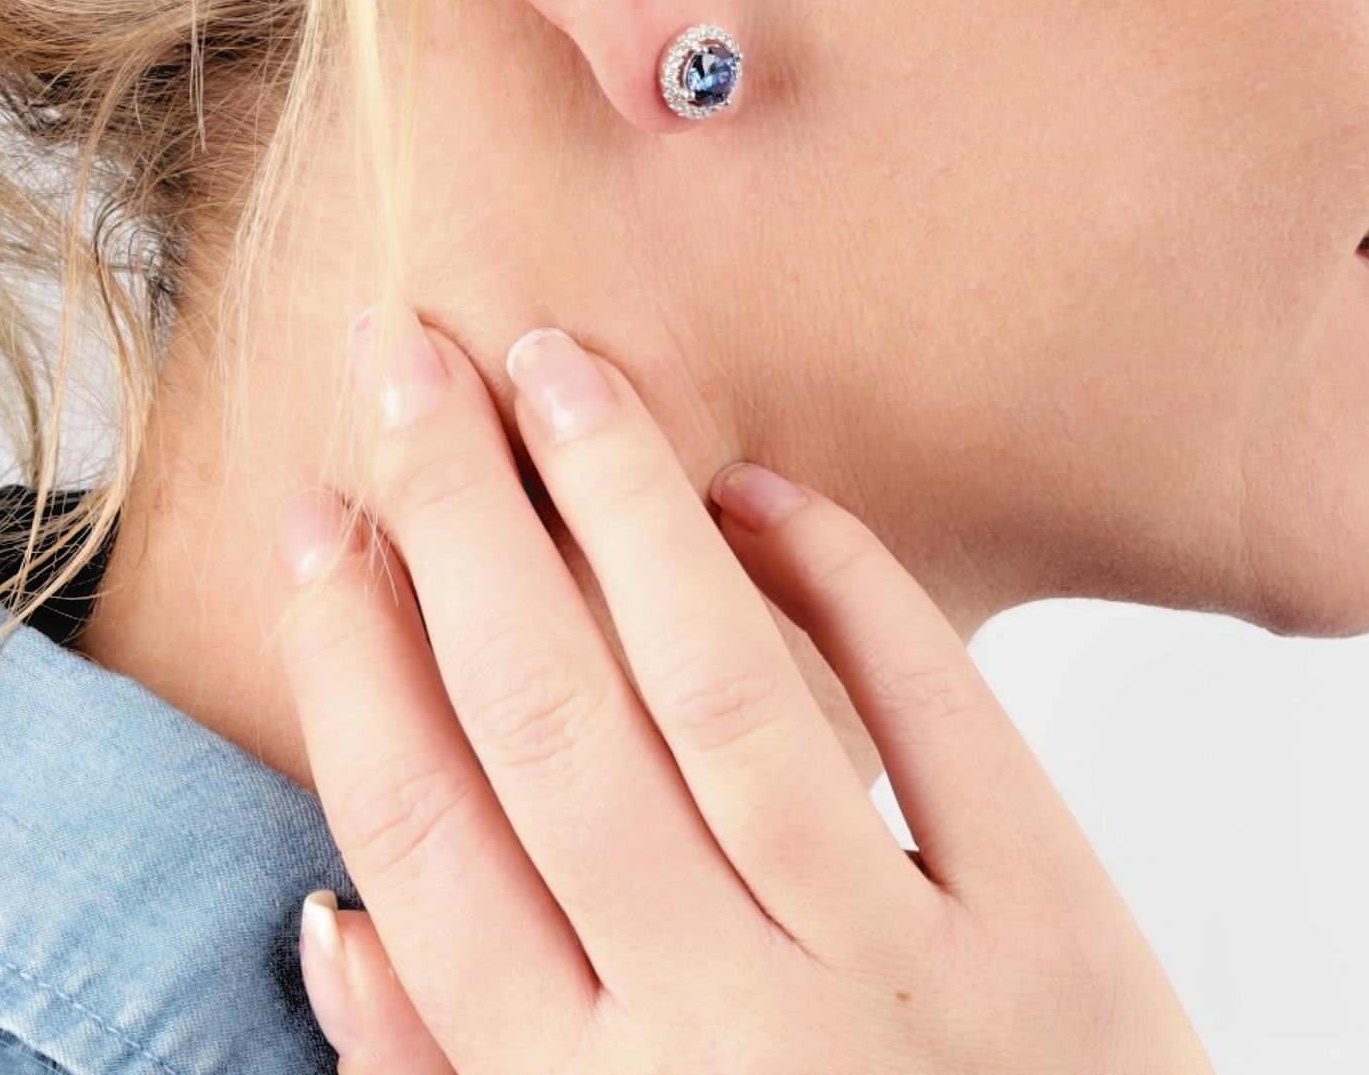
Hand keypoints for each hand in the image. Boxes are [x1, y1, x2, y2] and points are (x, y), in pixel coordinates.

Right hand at [271, 308, 1212, 1073]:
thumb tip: (331, 915)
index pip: (423, 837)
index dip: (352, 655)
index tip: (319, 513)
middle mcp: (719, 1030)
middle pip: (551, 722)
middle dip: (461, 518)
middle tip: (411, 360)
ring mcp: (893, 976)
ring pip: (723, 688)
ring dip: (624, 505)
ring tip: (557, 367)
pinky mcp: (1049, 935)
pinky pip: (935, 714)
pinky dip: (849, 584)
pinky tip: (766, 489)